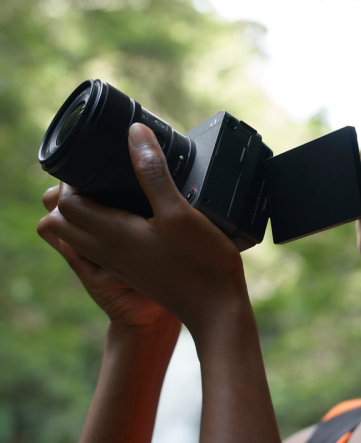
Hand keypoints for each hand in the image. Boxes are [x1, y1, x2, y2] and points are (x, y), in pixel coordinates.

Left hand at [37, 123, 247, 335]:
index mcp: (111, 234)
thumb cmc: (200, 262)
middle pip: (62, 222)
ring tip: (114, 192)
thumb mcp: (178, 211)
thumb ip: (153, 171)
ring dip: (83, 213)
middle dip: (70, 195)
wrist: (216, 309)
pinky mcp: (132, 271)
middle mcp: (107, 251)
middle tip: (101, 175)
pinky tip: (132, 217)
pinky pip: (98, 248)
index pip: (66, 202)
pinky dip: (99, 229)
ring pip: (78, 237)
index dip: (73, 178)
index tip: (97, 160)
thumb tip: (134, 134)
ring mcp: (119, 264)